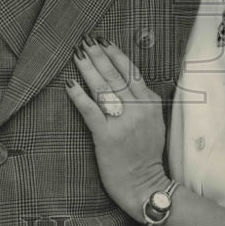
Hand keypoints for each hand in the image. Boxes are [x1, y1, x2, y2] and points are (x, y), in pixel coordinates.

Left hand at [66, 36, 169, 220]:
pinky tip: (70, 84)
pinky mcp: (107, 136)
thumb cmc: (146, 156)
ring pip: (103, 88)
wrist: (145, 185)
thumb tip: (127, 80)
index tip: (103, 41)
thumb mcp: (154, 123)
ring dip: (88, 68)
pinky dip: (79, 95)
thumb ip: (144, 102)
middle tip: (85, 40)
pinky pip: (90, 110)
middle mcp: (138, 109)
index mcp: (151, 104)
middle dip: (98, 55)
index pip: (131, 71)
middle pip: (115, 75)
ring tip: (77, 54)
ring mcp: (123, 122)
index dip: (115, 54)